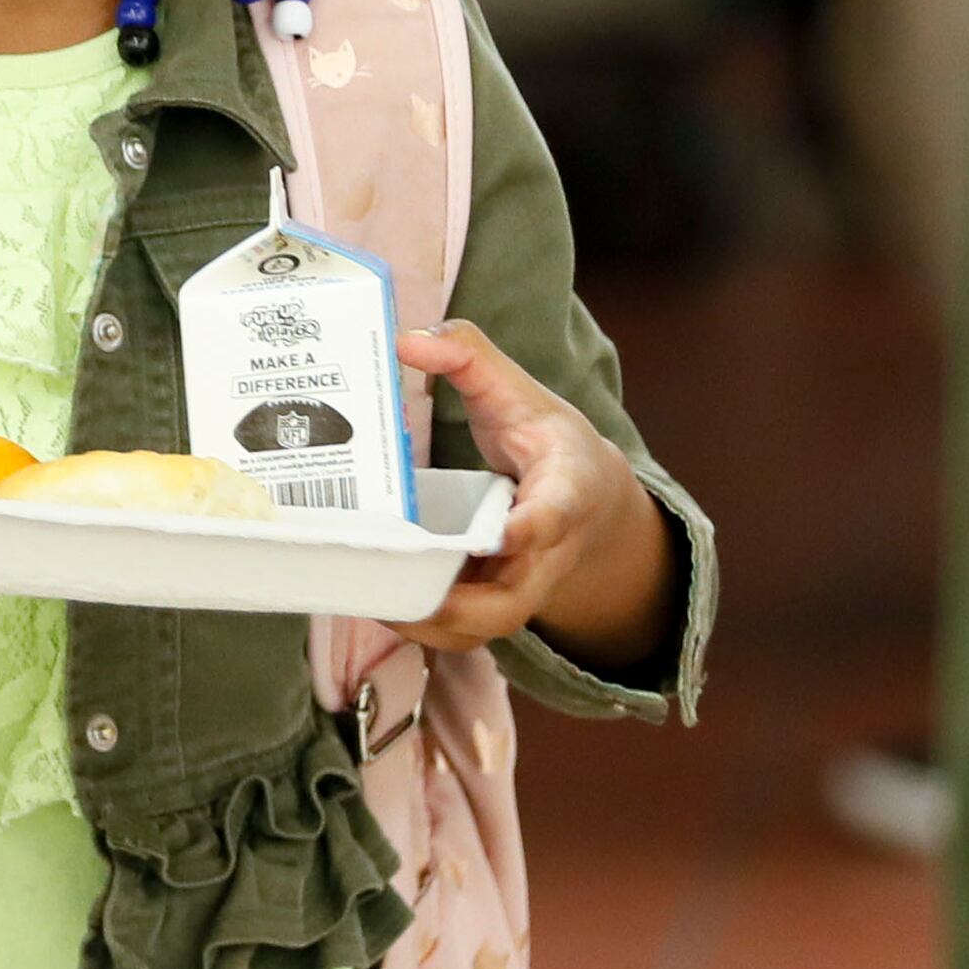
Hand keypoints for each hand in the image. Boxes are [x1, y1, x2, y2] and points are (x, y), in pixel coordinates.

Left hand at [396, 321, 675, 667]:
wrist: (594, 499)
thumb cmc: (549, 442)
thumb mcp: (519, 389)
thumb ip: (468, 355)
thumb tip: (408, 339)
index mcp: (568, 488)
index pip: (555, 514)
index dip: (529, 529)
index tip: (502, 535)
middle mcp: (550, 549)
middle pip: (516, 598)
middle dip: (461, 606)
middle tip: (403, 591)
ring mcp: (526, 583)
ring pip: (487, 626)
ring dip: (433, 626)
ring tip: (374, 605)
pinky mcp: (499, 601)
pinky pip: (466, 629)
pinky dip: (426, 625)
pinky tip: (376, 604)